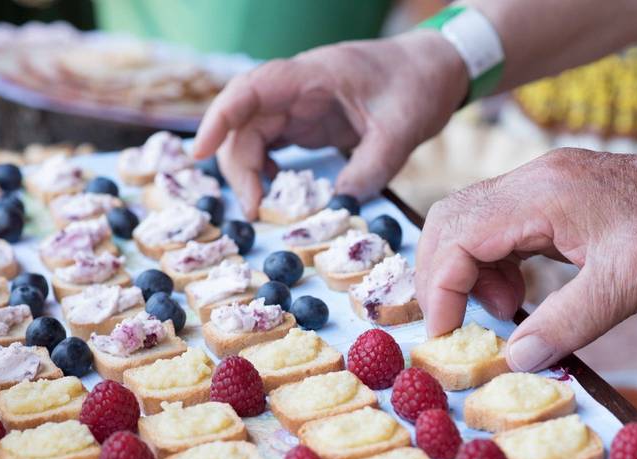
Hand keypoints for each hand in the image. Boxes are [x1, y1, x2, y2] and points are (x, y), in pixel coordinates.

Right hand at [193, 32, 467, 218]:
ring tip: (262, 208)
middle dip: (237, 165)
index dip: (219, 118)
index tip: (200, 152)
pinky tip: (276, 192)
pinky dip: (266, 170)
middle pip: (244, 121)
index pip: (250, 89)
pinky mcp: (308, 122)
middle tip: (255, 209)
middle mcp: (296, 88)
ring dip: (249, 171)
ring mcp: (299, 105)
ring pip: (253, 135)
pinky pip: (272, 145)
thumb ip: (371, 167)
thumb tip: (339, 205)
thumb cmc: (418, 86)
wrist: (436, 70)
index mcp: (312, 76)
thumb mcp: (401, 130)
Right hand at [415, 145, 636, 371]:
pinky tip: (518, 296)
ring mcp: (543, 186)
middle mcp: (533, 181)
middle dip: (441, 278)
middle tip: (456, 329)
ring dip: (468, 272)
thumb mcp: (628, 284)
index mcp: (542, 195)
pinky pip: (502, 227)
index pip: (457, 237)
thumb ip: (566, 323)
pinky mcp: (556, 198)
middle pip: (450, 222)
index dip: (440, 291)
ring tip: (501, 312)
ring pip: (471, 223)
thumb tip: (514, 362)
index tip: (446, 338)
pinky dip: (495, 265)